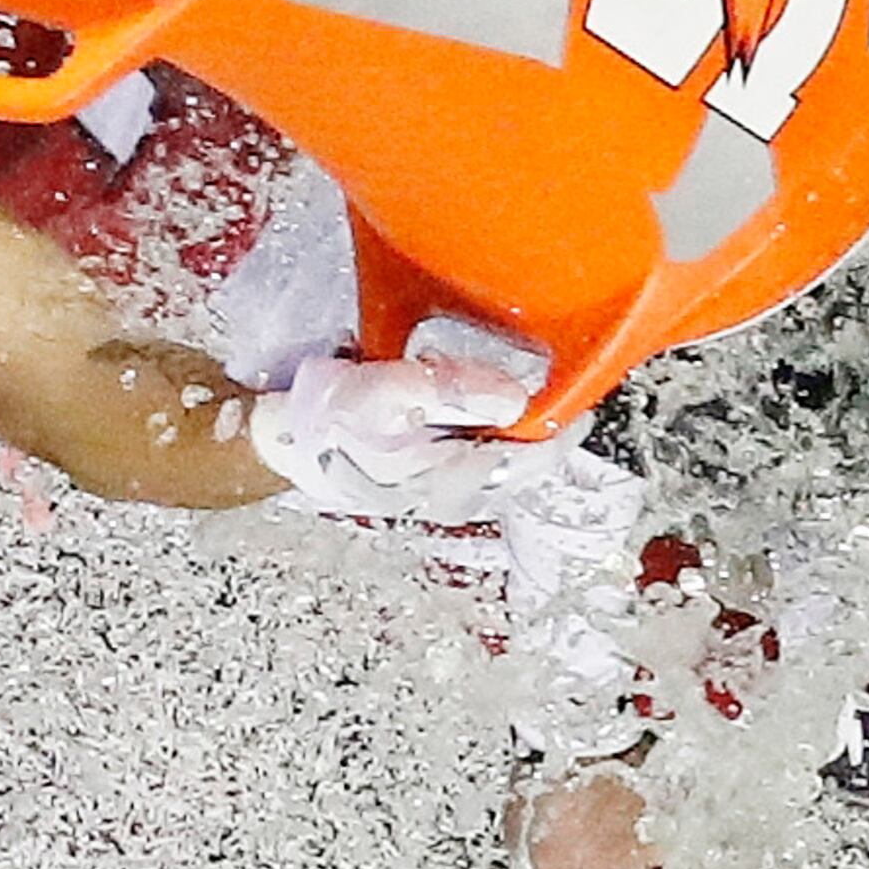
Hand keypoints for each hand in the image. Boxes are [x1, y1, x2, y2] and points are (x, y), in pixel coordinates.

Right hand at [248, 347, 540, 519]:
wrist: (285, 443)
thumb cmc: (332, 420)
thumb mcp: (388, 392)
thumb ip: (453, 390)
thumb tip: (517, 398)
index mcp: (453, 482)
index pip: (536, 458)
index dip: (564, 420)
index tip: (582, 387)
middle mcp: (459, 497)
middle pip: (526, 458)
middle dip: (537, 416)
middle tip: (532, 371)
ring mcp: (449, 493)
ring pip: (506, 455)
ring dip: (509, 419)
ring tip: (487, 382)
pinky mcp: (436, 482)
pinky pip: (483, 453)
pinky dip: (485, 424)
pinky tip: (461, 400)